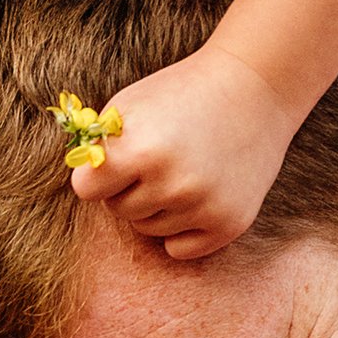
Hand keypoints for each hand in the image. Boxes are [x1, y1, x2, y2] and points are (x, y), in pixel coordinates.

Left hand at [72, 45, 298, 259]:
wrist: (256, 88)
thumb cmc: (183, 93)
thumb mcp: (131, 105)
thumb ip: (99, 146)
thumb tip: (81, 183)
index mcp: (140, 150)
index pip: (85, 189)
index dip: (99, 172)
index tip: (118, 156)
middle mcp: (172, 184)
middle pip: (118, 210)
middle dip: (131, 186)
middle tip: (162, 154)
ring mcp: (202, 207)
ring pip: (148, 230)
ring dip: (158, 206)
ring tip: (185, 168)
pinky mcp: (228, 224)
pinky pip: (179, 250)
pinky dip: (183, 229)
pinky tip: (199, 195)